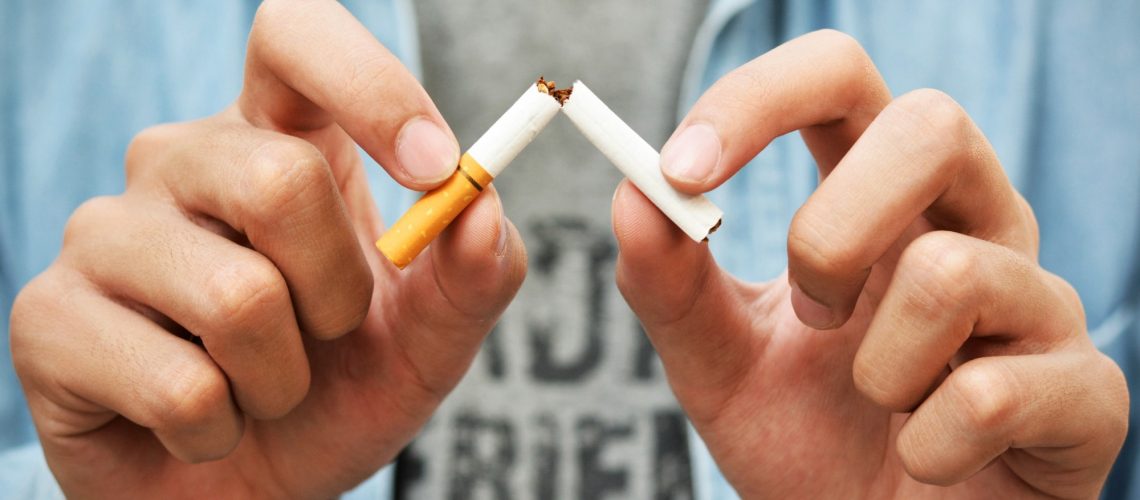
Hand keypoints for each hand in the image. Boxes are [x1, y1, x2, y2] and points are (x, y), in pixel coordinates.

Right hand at [9, 1, 525, 496]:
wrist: (250, 488)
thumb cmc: (336, 392)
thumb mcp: (427, 339)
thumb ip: (473, 274)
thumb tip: (480, 209)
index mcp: (276, 138)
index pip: (297, 36)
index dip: (369, 86)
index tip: (434, 169)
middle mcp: (180, 163)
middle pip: (280, 177)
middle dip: (338, 293)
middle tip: (325, 338)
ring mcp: (105, 233)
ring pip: (236, 297)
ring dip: (283, 378)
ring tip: (259, 389)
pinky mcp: (48, 317)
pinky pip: (178, 386)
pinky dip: (220, 430)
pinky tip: (199, 422)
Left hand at [614, 30, 1126, 497]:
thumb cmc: (807, 440)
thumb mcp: (718, 364)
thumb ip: (672, 285)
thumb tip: (633, 194)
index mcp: (881, 198)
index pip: (838, 79)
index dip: (759, 100)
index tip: (683, 168)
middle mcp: (969, 223)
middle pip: (930, 124)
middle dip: (832, 231)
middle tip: (810, 314)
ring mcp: (1036, 301)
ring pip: (950, 271)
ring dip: (875, 368)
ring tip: (880, 403)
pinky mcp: (1084, 390)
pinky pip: (990, 395)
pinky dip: (924, 447)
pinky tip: (928, 458)